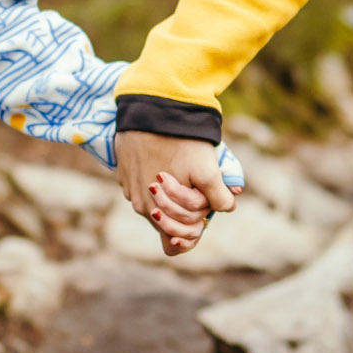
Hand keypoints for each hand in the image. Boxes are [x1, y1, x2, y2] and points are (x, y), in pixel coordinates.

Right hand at [116, 131, 238, 256]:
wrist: (151, 108)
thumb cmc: (182, 142)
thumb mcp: (208, 170)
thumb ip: (220, 197)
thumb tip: (228, 207)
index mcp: (157, 214)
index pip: (174, 244)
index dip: (193, 234)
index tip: (204, 216)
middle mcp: (139, 206)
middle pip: (168, 222)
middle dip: (186, 212)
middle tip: (198, 188)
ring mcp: (129, 189)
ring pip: (157, 203)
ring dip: (172, 195)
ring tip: (183, 169)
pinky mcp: (124, 171)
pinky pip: (144, 185)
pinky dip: (158, 180)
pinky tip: (167, 159)